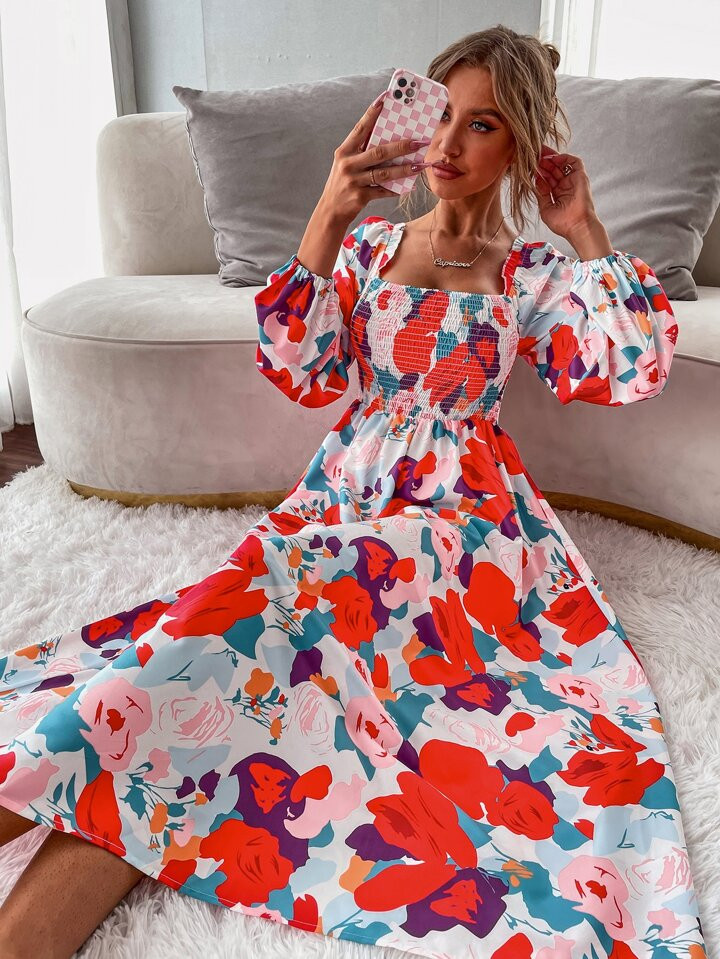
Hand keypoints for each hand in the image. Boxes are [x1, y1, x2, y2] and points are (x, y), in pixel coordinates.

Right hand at [319, 93, 431, 224]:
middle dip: (400, 146)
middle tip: (418, 141)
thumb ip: (361, 152)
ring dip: (404, 169)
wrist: (330, 210)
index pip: (360, 129)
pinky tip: (408, 186)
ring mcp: (353, 181)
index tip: (385, 100)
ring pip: (384, 173)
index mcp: (344, 152)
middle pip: (378, 152)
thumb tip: (387, 140)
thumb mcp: (346, 164)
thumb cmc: (343, 183)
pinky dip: (395, 190)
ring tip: (419, 165)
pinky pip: (382, 191)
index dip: (372, 114)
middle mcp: (348, 164)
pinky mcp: (360, 197)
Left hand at [533, 144, 599, 238]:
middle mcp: (565, 186)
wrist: (577, 226)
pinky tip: (554, 159)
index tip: (528, 166)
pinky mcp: (581, 177)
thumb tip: (536, 180)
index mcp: (557, 194)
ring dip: (551, 158)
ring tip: (540, 155)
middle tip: (533, 154)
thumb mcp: (546, 208)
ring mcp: (573, 181)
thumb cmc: (563, 223)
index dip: (539, 171)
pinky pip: (574, 162)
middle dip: (543, 162)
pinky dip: (564, 158)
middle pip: (553, 169)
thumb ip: (541, 194)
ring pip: (562, 164)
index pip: (547, 178)